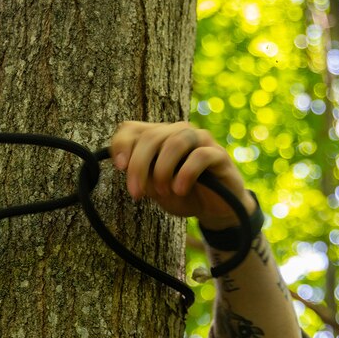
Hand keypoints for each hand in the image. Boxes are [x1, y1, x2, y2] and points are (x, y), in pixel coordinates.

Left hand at [109, 121, 256, 229]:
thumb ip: (142, 176)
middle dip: (139, 166)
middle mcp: (178, 132)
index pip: (131, 128)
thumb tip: (128, 166)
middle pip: (151, 137)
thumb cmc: (181, 195)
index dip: (122, 144)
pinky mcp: (218, 155)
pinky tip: (180, 189)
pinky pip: (200, 156)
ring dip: (163, 170)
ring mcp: (200, 140)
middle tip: (136, 193)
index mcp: (158, 137)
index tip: (120, 167)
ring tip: (163, 192)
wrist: (214, 209)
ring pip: (175, 142)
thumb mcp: (154, 189)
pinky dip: (186, 173)